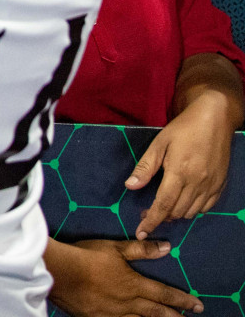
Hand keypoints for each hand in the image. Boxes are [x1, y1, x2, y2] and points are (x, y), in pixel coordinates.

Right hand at [45, 238, 201, 316]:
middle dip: (175, 316)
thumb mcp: (114, 248)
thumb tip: (167, 247)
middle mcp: (129, 303)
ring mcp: (114, 314)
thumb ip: (141, 250)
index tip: (198, 305)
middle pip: (157, 313)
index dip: (182, 300)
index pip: (164, 293)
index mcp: (134, 284)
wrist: (61, 273)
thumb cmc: (87, 257)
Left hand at [128, 92, 235, 239]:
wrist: (214, 119)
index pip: (163, 204)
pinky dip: (193, 210)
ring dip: (176, 214)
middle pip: (177, 211)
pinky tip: (184, 202)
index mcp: (179, 172)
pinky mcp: (221, 185)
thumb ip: (145, 167)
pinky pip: (207, 207)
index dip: (151, 220)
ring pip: (192, 212)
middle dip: (161, 216)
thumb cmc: (182, 129)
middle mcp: (197, 182)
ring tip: (163, 207)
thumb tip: (130, 186)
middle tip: (146, 211)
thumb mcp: (159, 144)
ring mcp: (211, 185)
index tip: (141, 232)